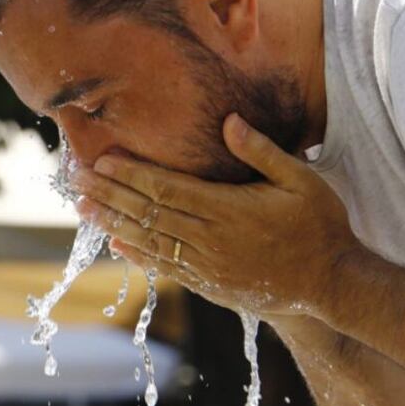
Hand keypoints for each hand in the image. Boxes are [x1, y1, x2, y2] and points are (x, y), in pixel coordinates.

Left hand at [70, 113, 361, 315]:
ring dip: (112, 223)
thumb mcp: (301, 180)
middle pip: (147, 213)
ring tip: (83, 208)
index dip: (130, 175)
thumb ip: (262, 152)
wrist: (330, 284)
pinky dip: (137, 254)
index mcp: (227, 209)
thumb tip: (228, 121)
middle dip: (108, 194)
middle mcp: (209, 239)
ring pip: (148, 241)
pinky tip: (115, 243)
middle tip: (75, 180)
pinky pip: (164, 267)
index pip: (166, 188)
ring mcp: (205, 265)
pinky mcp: (206, 284)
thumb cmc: (318, 226)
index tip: (100, 162)